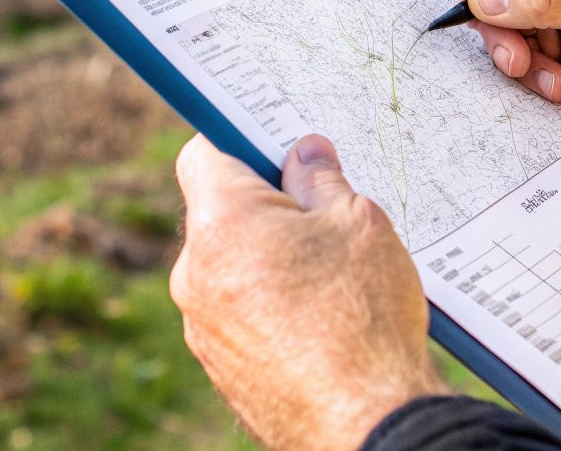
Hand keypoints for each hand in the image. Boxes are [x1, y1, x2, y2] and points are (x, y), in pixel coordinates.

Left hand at [170, 133, 444, 450]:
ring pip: (229, 268)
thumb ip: (322, 179)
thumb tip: (305, 153)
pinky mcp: (220, 369)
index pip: (204, 153)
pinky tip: (321, 322)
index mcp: (220, 223)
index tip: (273, 143)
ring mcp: (202, 327)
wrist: (366, 425)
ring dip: (267, 262)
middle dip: (265, 207)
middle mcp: (194, 274)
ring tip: (330, 279)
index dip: (240, 139)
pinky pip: (238, 316)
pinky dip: (270, 309)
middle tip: (322, 216)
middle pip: (218, 214)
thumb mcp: (357, 223)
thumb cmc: (363, 319)